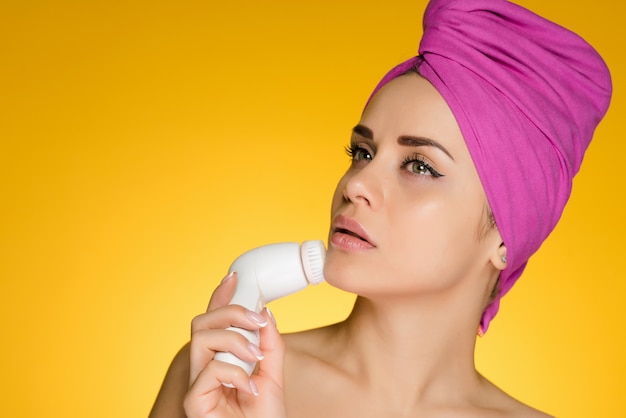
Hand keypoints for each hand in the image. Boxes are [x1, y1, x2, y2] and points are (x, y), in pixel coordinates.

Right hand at [183, 272, 286, 417]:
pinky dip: (235, 373)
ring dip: (234, 341)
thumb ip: (269, 344)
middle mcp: (204, 368)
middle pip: (201, 322)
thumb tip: (265, 313)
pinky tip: (250, 388)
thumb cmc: (264, 417)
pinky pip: (209, 371)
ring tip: (255, 359)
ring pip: (201, 339)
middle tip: (257, 320)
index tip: (235, 277)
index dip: (220, 297)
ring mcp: (197, 385)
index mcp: (221, 359)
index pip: (214, 321)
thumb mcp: (273, 375)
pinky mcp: (194, 402)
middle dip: (230, 311)